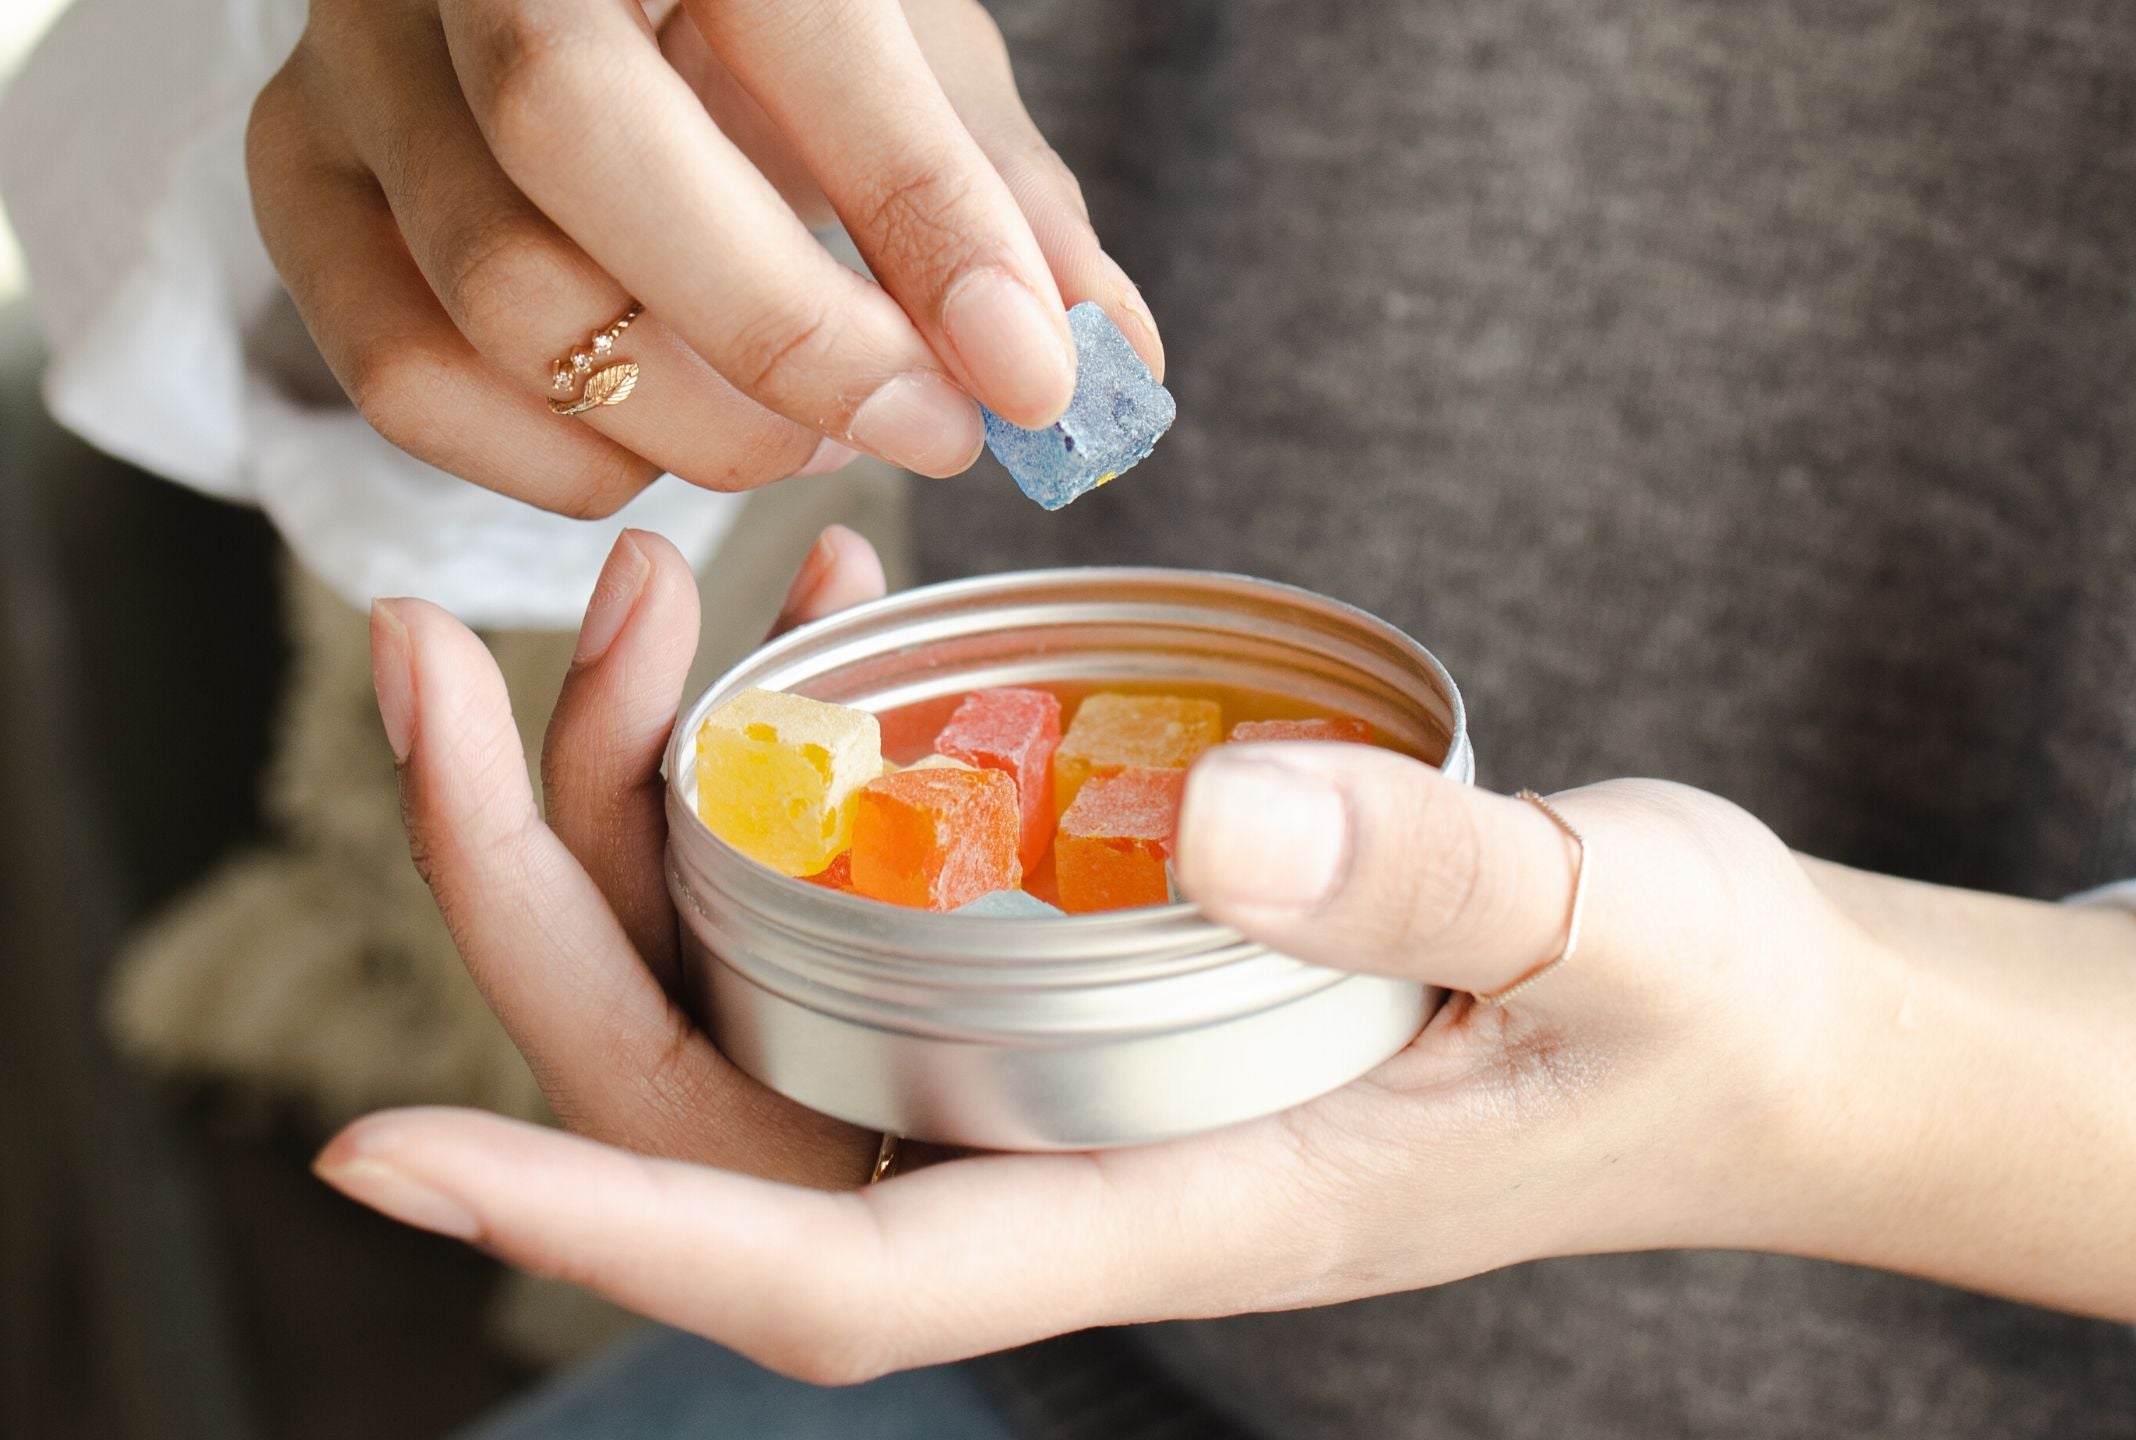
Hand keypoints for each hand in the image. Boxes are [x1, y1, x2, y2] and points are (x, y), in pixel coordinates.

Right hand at [249, 0, 1161, 514]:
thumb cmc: (768, 10)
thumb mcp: (905, 47)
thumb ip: (1000, 193)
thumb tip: (1104, 362)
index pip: (796, 25)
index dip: (924, 213)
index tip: (1034, 373)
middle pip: (577, 139)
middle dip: (786, 335)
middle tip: (928, 430)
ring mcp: (355, 58)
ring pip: (492, 289)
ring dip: (691, 423)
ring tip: (815, 431)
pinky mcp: (297, 174)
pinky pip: (400, 375)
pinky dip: (559, 461)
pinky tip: (664, 445)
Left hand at [326, 533, 2135, 1383]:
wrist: (1759, 1040)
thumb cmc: (1696, 1018)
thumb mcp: (1616, 927)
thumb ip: (1436, 874)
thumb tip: (1209, 809)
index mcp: (1183, 1208)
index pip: (834, 1270)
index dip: (599, 1222)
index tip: (376, 1148)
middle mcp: (1079, 1164)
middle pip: (716, 1098)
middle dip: (541, 898)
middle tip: (455, 656)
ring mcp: (1070, 1081)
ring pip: (758, 993)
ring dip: (644, 805)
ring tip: (648, 589)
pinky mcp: (1089, 991)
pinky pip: (869, 912)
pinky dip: (798, 770)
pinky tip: (838, 618)